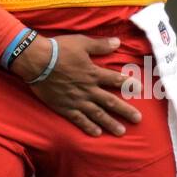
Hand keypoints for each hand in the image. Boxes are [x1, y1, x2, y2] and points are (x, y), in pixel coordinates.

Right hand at [12, 34, 141, 137]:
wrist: (36, 61)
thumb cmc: (58, 49)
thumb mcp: (81, 42)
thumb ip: (100, 45)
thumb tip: (117, 42)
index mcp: (93, 73)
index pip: (116, 80)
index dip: (129, 84)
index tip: (140, 90)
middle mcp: (88, 89)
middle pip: (110, 102)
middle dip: (125, 111)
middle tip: (138, 119)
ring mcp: (77, 100)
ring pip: (97, 114)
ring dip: (110, 123)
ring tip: (121, 131)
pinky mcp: (65, 107)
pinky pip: (79, 120)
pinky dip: (88, 127)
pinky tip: (97, 134)